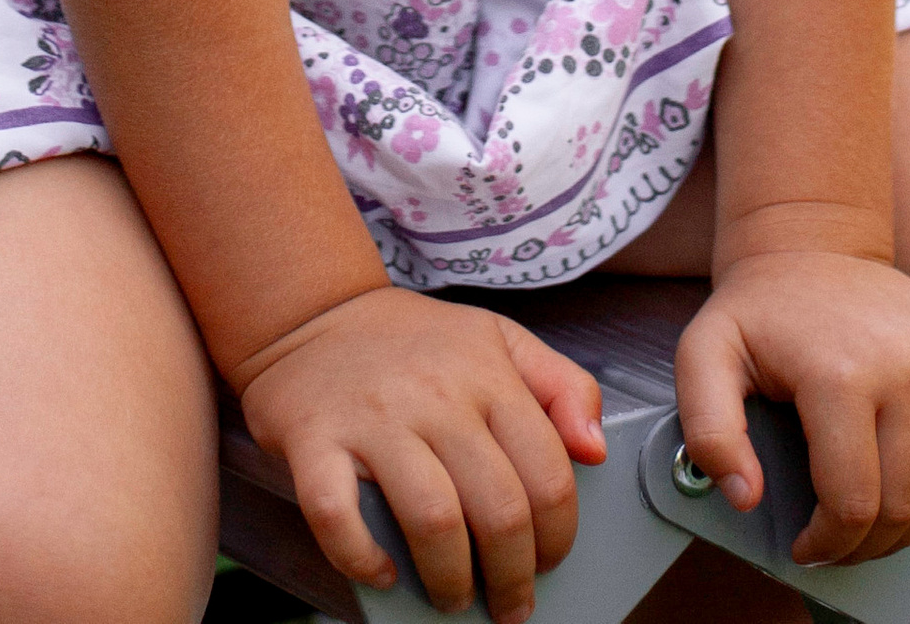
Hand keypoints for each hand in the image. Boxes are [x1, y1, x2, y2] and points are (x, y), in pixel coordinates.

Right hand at [237, 286, 606, 623]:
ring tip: (454, 597)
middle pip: (498, 509)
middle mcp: (435, 396)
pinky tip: (383, 571)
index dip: (558, 535)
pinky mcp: (314, 441)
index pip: (547, 473)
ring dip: (450, 581)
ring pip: (433, 522)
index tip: (549, 562)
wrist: (315, 315)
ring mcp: (373, 419)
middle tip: (510, 603)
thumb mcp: (499, 339)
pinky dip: (362, 558)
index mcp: (487, 374)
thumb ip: (562, 385)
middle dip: (513, 576)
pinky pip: (337, 516)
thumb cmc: (417, 343)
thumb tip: (595, 451)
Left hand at [674, 250, 909, 566]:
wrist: (813, 240)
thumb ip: (709, 432)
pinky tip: (895, 478)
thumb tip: (746, 496)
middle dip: (866, 544)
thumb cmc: (759, 308)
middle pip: (903, 504)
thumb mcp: (703, 356)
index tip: (807, 547)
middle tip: (836, 546)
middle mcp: (906, 367)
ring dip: (906, 524)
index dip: (829, 543)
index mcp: (842, 372)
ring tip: (866, 524)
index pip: (852, 502)